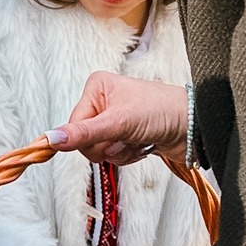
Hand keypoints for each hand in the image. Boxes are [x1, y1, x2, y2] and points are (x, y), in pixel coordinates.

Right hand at [49, 71, 186, 165]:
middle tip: (125, 137)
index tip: (107, 138)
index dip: (87, 139)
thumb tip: (51, 139)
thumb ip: (83, 133)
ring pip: (100, 152)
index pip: (73, 125)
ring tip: (137, 140)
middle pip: (85, 141)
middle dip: (107, 146)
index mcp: (96, 88)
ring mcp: (115, 121)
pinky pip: (114, 157)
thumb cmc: (162, 110)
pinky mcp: (126, 136)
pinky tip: (143, 145)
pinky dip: (128, 156)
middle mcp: (103, 103)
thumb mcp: (118, 121)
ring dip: (120, 152)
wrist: (194, 126)